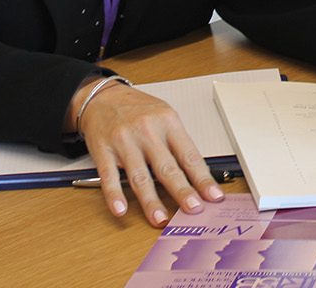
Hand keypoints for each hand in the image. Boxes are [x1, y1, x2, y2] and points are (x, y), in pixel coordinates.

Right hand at [70, 79, 223, 225]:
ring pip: (140, 176)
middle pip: (167, 168)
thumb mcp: (164, 115)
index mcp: (167, 122)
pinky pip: (109, 176)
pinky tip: (120, 209)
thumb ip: (177, 143)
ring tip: (160, 218)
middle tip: (193, 209)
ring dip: (150, 200)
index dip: (203, 179)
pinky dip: (114, 195)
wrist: (102, 96)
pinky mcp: (102, 150)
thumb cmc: (136, 108)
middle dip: (182, 191)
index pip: (189, 156)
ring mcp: (124, 141)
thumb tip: (197, 176)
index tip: (214, 196)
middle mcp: (147, 131)